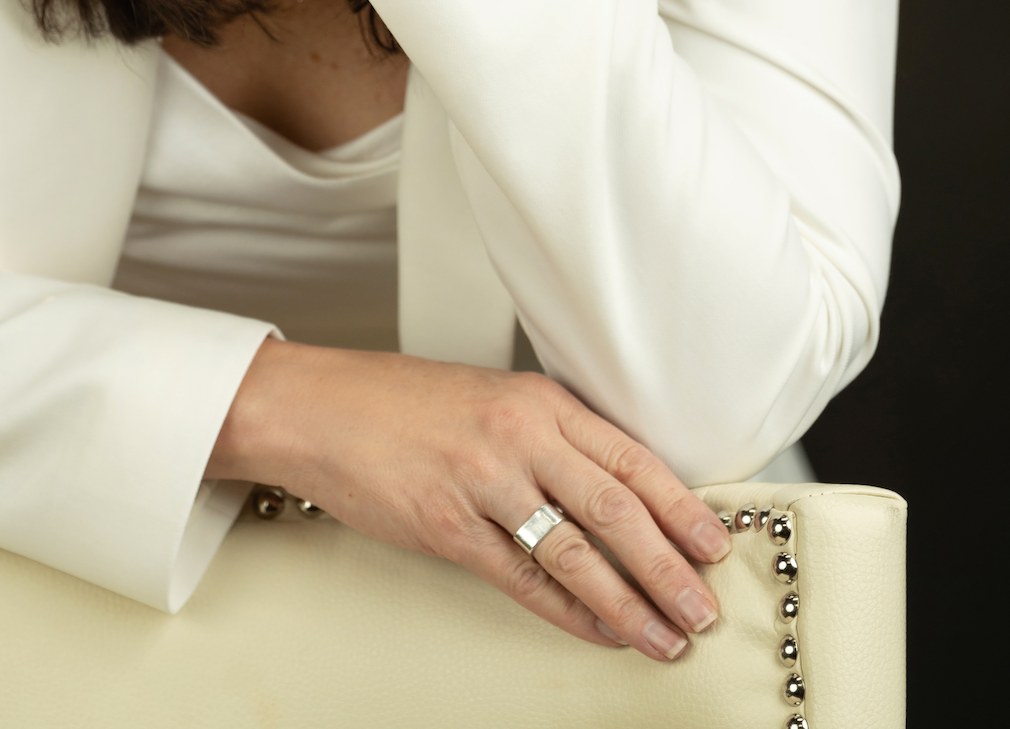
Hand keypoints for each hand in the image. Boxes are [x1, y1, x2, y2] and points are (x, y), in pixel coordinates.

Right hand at [208, 340, 729, 658]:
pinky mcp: (448, 526)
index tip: (714, 544)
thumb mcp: (490, 397)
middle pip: (616, 507)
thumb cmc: (402, 404)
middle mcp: (518, 434)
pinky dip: (569, 613)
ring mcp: (483, 480)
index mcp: (537, 399)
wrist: (321, 407)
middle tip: (702, 607)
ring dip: (629, 602)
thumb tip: (619, 491)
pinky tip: (598, 631)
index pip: (630, 456)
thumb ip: (550, 435)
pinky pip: (524, 579)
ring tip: (663, 636)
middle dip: (669, 565)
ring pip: (577, 551)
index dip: (680, 506)